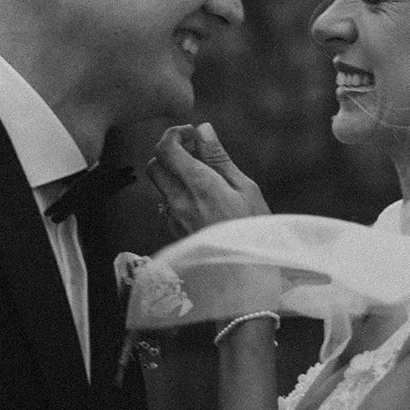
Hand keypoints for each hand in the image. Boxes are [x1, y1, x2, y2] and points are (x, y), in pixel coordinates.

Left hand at [147, 122, 269, 236]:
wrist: (245, 281)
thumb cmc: (255, 232)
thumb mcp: (246, 189)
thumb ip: (219, 158)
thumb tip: (202, 129)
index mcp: (199, 185)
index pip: (165, 148)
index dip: (175, 133)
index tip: (193, 134)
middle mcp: (178, 202)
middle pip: (154, 164)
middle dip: (170, 152)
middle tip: (195, 152)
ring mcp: (173, 219)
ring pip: (160, 186)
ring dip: (175, 174)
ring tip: (206, 180)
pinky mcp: (174, 233)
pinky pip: (167, 205)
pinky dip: (179, 194)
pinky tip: (204, 202)